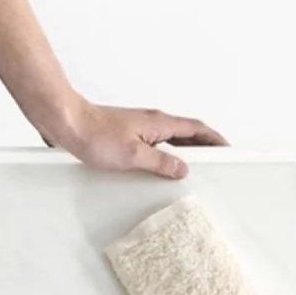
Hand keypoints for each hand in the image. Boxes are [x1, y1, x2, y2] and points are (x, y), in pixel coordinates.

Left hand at [48, 100, 226, 179]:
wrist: (67, 123)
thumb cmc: (95, 135)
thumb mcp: (133, 155)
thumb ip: (161, 163)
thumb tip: (183, 169)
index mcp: (159, 123)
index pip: (197, 129)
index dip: (215, 140)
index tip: (228, 150)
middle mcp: (152, 122)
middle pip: (187, 134)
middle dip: (204, 147)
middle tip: (215, 164)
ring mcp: (140, 128)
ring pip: (171, 140)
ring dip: (184, 153)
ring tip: (192, 171)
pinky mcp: (127, 135)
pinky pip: (155, 145)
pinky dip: (165, 155)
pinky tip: (160, 169)